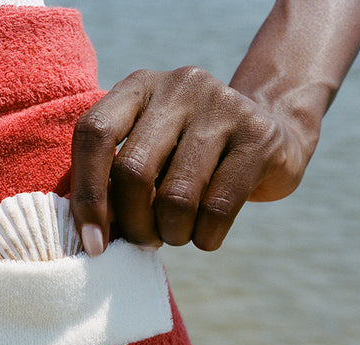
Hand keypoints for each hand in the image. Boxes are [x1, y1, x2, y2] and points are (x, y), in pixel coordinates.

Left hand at [69, 66, 317, 253]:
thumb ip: (116, 180)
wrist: (272, 130)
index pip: (94, 134)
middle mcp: (179, 87)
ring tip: (177, 234)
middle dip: (134, 224)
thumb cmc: (190, 156)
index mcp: (139, 87)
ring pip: (175, 198)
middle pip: (133, 172)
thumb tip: (91, 237)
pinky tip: (206, 236)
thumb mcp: (149, 151)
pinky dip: (205, 238)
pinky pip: (218, 209)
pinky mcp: (259, 137)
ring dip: (172, 234)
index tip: (93, 242)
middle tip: (146, 240)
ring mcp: (223, 107)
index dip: (86, 194)